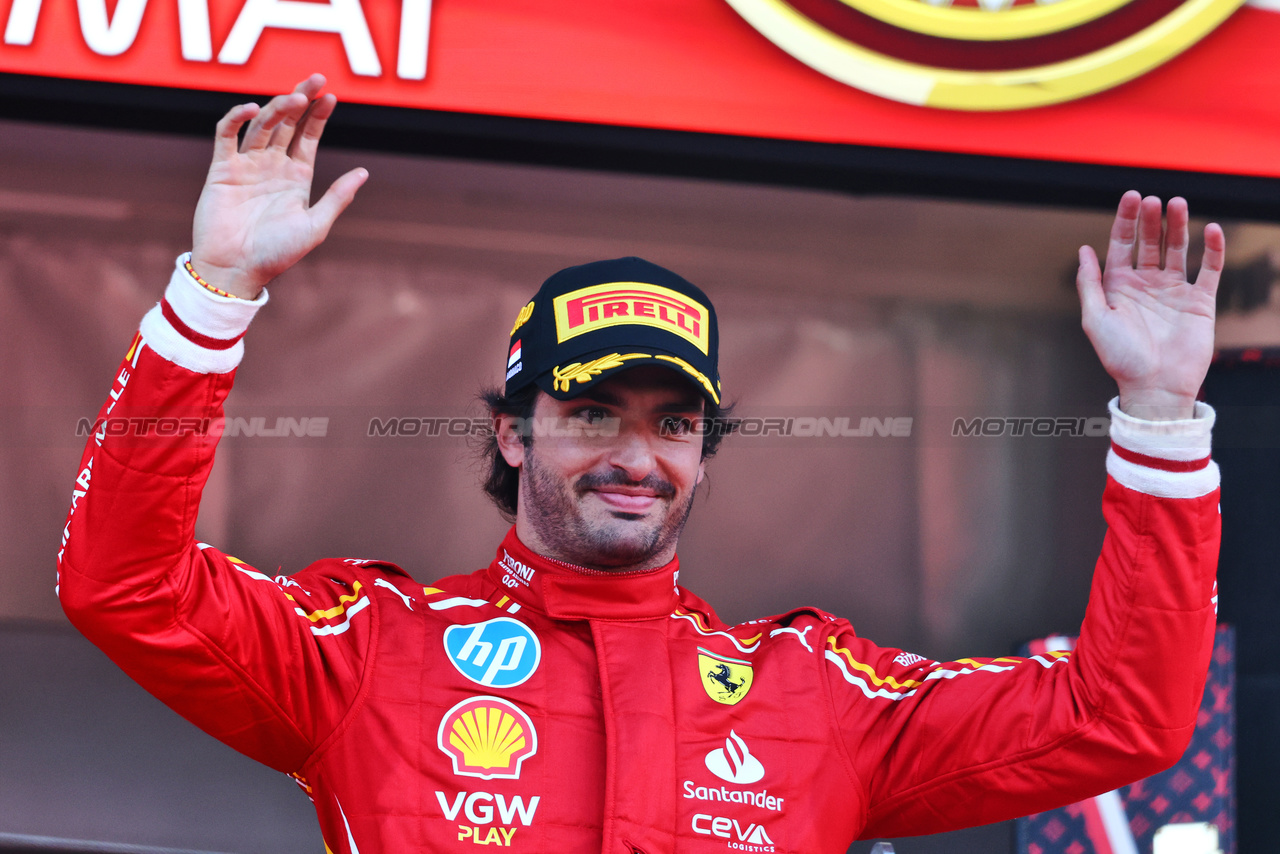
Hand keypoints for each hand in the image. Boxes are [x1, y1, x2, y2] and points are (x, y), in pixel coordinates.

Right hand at [191, 74, 367, 298]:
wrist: (236, 271)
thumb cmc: (277, 255)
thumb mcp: (315, 226)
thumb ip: (337, 198)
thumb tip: (364, 172)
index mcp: (296, 178)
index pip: (309, 137)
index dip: (319, 116)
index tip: (331, 97)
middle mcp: (272, 167)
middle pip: (287, 123)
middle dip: (301, 99)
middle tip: (316, 78)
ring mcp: (247, 165)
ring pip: (262, 125)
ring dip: (277, 107)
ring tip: (294, 96)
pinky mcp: (221, 169)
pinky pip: (227, 136)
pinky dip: (235, 119)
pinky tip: (251, 109)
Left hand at [1077, 191, 1224, 420]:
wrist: (1155, 387)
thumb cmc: (1121, 358)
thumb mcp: (1095, 318)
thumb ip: (1089, 283)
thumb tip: (1083, 249)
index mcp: (1119, 287)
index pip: (1122, 244)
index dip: (1125, 220)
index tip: (1132, 196)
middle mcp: (1146, 285)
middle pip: (1150, 242)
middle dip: (1151, 220)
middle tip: (1153, 199)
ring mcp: (1174, 291)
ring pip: (1178, 250)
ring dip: (1178, 226)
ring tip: (1176, 203)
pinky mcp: (1200, 302)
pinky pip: (1209, 270)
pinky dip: (1212, 249)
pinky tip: (1210, 229)